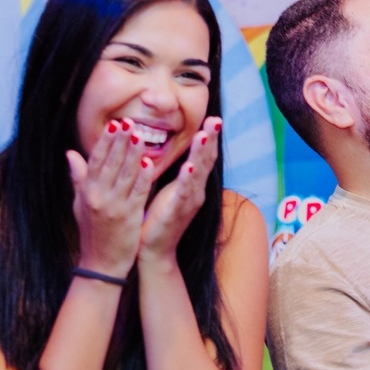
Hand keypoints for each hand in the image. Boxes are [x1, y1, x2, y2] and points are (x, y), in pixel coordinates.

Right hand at [67, 118, 154, 276]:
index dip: (106, 141)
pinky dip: (143, 178)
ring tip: (141, 135)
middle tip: (130, 121)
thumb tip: (70, 153)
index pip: (96, 160)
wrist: (101, 264)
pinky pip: (137, 193)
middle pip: (110, 163)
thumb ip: (78, 178)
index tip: (115, 123)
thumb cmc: (92, 232)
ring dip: (133, 154)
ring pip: (124, 175)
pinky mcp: (128, 218)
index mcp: (87, 192)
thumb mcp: (80, 204)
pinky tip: (150, 163)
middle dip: (120, 141)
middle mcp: (98, 197)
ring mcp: (113, 207)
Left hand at [138, 116, 221, 260]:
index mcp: (191, 185)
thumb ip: (171, 172)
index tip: (212, 118)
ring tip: (204, 135)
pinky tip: (190, 167)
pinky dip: (187, 179)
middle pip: (206, 161)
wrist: (153, 251)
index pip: (203, 157)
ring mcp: (189, 202)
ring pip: (198, 173)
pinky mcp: (177, 213)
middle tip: (216, 120)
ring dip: (201, 153)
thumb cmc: (156, 219)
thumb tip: (169, 151)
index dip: (208, 138)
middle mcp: (195, 192)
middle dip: (211, 140)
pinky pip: (184, 193)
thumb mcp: (165, 190)